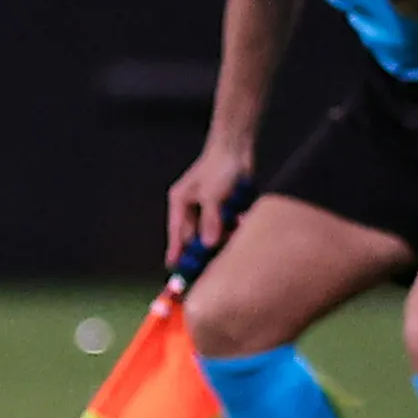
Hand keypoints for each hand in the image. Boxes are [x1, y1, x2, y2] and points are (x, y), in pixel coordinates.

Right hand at [165, 142, 252, 267]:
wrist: (238, 148)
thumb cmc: (219, 166)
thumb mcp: (212, 195)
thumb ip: (210, 220)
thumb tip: (208, 243)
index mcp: (180, 203)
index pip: (177, 233)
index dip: (177, 252)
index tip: (176, 269)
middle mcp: (192, 207)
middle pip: (196, 236)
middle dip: (206, 246)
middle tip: (212, 260)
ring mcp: (209, 208)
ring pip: (214, 231)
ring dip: (225, 233)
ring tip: (233, 227)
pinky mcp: (225, 207)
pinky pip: (228, 223)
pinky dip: (235, 224)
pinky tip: (242, 218)